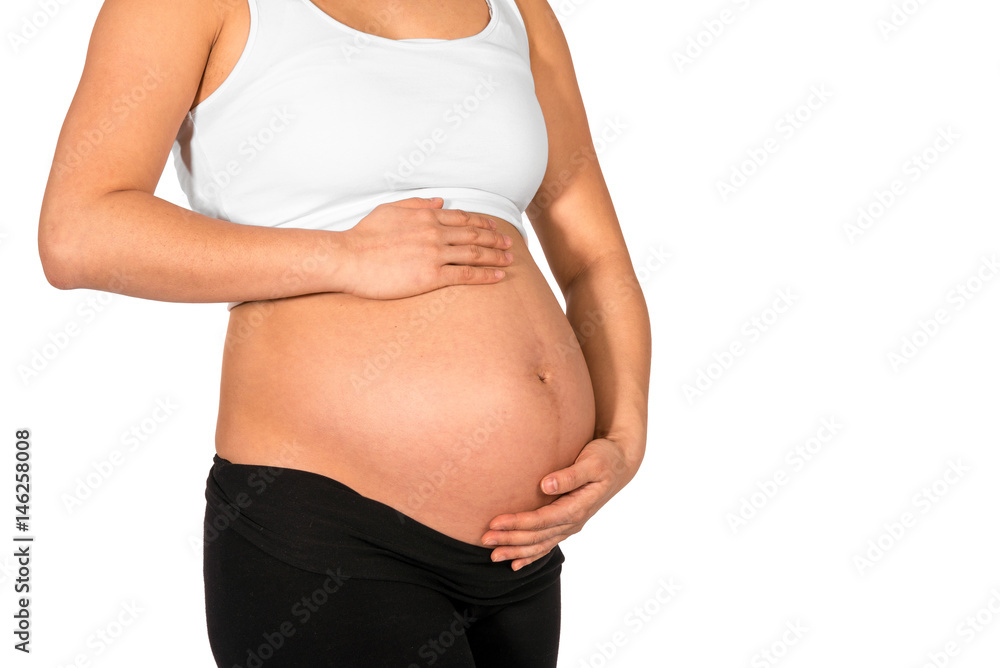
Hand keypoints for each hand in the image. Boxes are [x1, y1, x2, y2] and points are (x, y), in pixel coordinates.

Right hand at [340, 197, 513, 299]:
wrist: (348, 258)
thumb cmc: (364, 236)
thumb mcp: (389, 210)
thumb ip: (417, 204)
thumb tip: (440, 201)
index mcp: (425, 215)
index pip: (462, 218)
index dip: (483, 222)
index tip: (495, 227)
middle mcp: (434, 232)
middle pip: (474, 234)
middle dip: (495, 238)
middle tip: (509, 243)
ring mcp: (434, 254)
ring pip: (474, 253)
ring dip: (495, 256)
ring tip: (509, 259)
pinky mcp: (431, 276)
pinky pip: (465, 275)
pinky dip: (485, 275)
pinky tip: (497, 276)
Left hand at [480, 437, 640, 570]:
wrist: (620, 464)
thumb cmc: (605, 458)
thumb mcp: (592, 462)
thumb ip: (570, 475)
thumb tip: (545, 485)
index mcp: (578, 507)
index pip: (542, 520)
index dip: (518, 523)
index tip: (495, 523)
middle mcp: (574, 521)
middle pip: (537, 536)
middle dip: (510, 540)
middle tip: (485, 540)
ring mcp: (571, 525)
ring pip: (540, 544)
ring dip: (517, 551)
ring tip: (494, 556)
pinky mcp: (567, 523)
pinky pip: (547, 544)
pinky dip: (531, 555)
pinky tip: (516, 564)